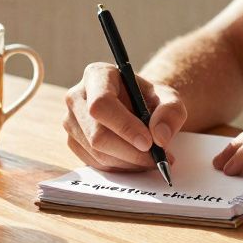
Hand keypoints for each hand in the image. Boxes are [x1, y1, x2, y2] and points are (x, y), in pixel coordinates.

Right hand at [63, 62, 186, 170]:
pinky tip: (136, 160)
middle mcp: (77, 97)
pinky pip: (96, 164)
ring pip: (97, 153)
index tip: (148, 142)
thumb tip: (160, 136)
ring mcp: (71, 121)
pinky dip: (121, 167)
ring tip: (152, 158)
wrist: (137, 108)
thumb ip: (171, 112)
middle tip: (157, 157)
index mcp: (97, 75)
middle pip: (97, 134)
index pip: (101, 104)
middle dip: (131, 152)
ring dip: (129, 162)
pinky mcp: (73, 142)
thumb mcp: (169, 98)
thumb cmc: (149, 99)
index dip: (124, 126)